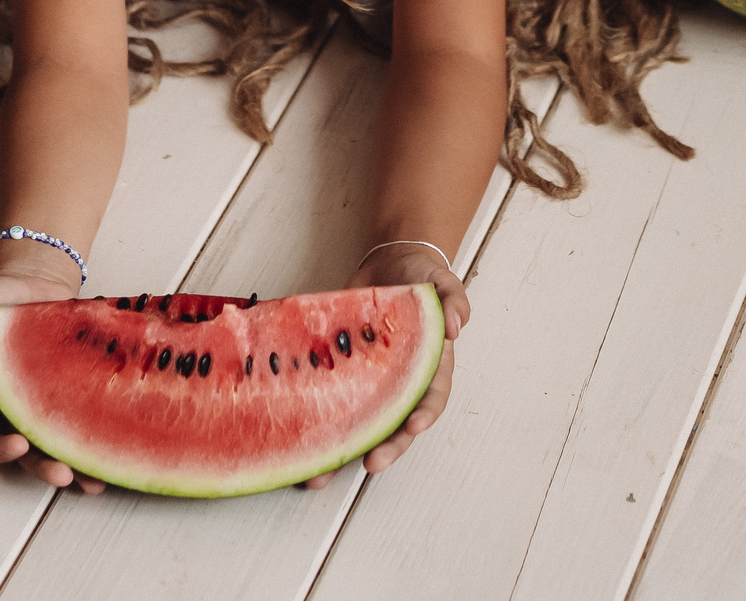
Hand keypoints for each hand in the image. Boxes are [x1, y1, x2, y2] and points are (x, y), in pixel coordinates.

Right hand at [0, 266, 103, 490]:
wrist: (36, 281)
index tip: (18, 444)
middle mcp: (15, 412)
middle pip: (26, 455)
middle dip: (43, 468)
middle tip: (63, 474)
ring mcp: (47, 407)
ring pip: (58, 448)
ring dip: (76, 469)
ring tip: (95, 483)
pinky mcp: (76, 395)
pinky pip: (86, 424)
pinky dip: (99, 443)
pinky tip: (116, 453)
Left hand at [301, 243, 470, 488]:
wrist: (393, 267)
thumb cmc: (423, 278)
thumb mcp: (444, 282)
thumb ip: (453, 301)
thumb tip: (456, 326)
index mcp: (428, 367)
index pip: (430, 398)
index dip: (424, 415)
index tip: (413, 428)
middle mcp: (399, 384)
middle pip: (394, 424)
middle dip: (384, 448)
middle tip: (369, 464)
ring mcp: (370, 383)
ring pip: (357, 426)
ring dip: (339, 452)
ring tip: (315, 477)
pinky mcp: (342, 375)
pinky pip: (327, 404)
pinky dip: (311, 424)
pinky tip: (289, 442)